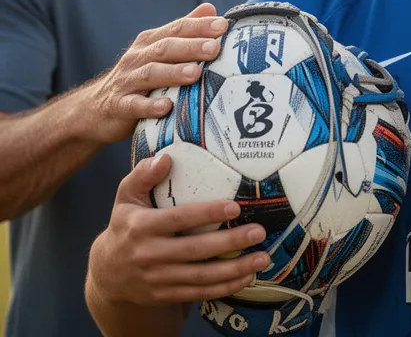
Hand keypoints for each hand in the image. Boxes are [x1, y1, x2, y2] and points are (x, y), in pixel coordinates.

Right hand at [81, 3, 226, 142]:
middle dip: (191, 47)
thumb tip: (211, 9)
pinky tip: (166, 107)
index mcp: (150, 42)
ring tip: (196, 73)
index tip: (223, 25)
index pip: (177, 29)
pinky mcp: (119, 105)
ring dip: (173, 73)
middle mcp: (137, 58)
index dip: (199, 26)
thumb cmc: (138, 76)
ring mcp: (127, 81)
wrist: (95, 108)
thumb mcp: (158, 50)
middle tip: (214, 48)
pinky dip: (149, 106)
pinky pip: (133, 105)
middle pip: (165, 48)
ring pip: (151, 74)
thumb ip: (183, 31)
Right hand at [88, 153, 269, 305]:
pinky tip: (246, 277)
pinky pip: (199, 293)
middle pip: (195, 250)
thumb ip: (142, 175)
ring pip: (201, 276)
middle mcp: (148, 254)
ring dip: (235, 269)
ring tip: (262, 258)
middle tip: (258, 232)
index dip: (207, 214)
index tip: (234, 208)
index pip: (178, 219)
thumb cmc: (125, 225)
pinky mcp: (165, 295)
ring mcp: (157, 278)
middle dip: (230, 242)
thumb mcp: (125, 197)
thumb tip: (165, 157)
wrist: (107, 272)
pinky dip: (225, 287)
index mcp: (141, 227)